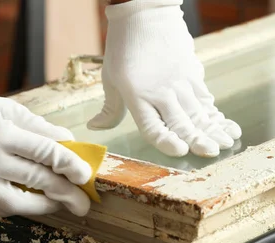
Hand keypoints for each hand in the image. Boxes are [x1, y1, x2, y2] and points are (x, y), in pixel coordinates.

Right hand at [0, 81, 92, 216]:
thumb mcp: (8, 109)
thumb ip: (40, 127)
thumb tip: (70, 142)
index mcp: (2, 133)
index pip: (45, 152)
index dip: (70, 165)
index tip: (85, 176)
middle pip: (36, 180)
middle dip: (65, 193)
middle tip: (84, 204)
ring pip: (20, 202)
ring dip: (45, 207)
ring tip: (63, 206)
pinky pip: (2, 208)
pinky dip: (22, 208)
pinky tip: (36, 204)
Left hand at [88, 0, 240, 157]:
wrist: (145, 15)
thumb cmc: (123, 48)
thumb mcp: (110, 79)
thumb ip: (109, 109)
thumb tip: (94, 127)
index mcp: (137, 96)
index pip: (153, 126)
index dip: (166, 141)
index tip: (179, 151)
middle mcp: (161, 91)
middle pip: (181, 121)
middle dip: (197, 139)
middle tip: (210, 153)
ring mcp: (180, 81)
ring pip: (198, 111)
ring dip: (212, 128)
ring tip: (223, 143)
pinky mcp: (193, 72)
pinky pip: (205, 97)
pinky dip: (214, 112)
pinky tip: (224, 125)